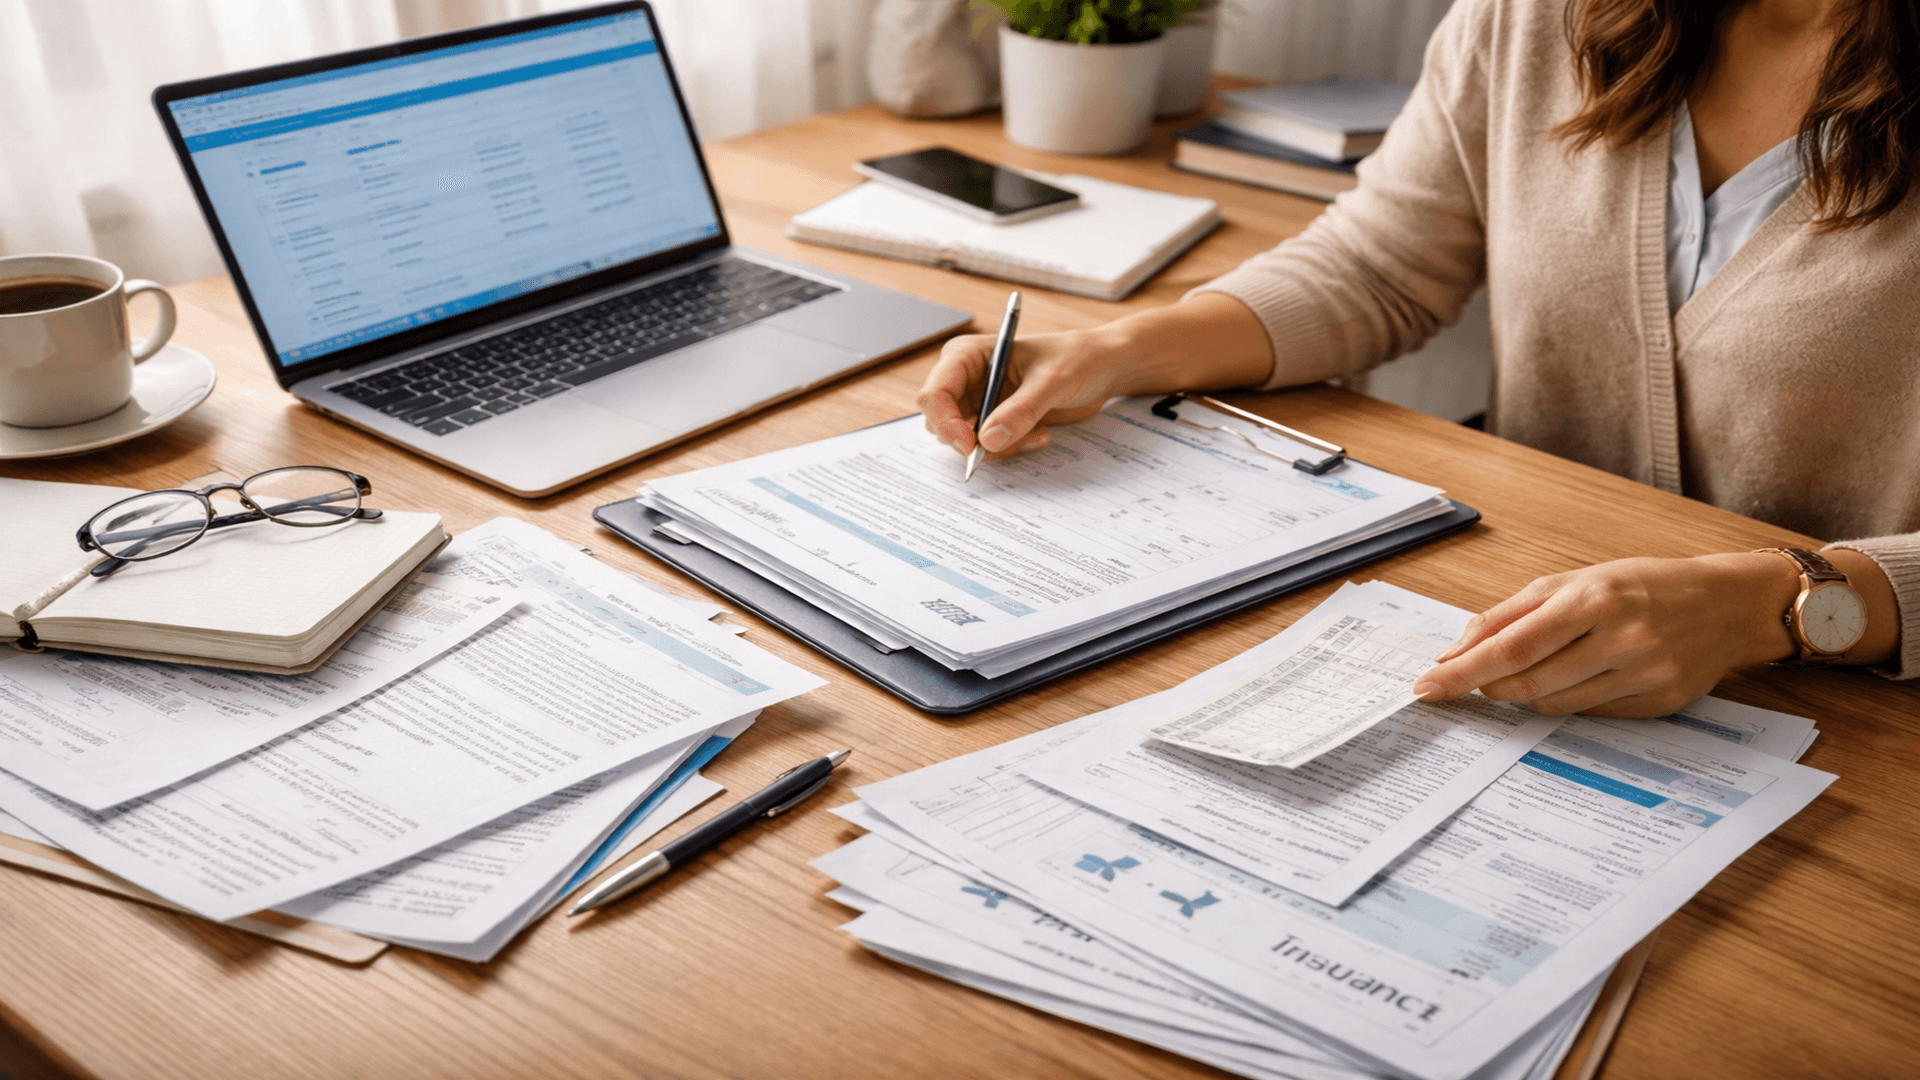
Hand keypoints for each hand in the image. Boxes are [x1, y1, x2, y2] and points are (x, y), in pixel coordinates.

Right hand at [915, 293, 1275, 458]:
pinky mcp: (994, 420)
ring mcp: (978, 401)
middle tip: (1016, 441)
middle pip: (942, 422)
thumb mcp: (1053, 382)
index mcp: (968, 354)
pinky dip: (1011, 448)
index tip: (971, 447)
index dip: (946, 423)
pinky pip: (987, 448)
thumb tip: (987, 441)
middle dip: (975, 440)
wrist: (1104, 368)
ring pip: (964, 440)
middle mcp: (965, 378)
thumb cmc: (1080, 359)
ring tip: (1037, 432)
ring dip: (1000, 446)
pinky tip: (1040, 434)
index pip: (935, 393)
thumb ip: (1021, 410)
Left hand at [1411, 553, 1805, 716]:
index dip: (1463, 671)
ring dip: (1526, 694)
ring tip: (1536, 669)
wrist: (1726, 604)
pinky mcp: (1659, 704)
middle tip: (1474, 681)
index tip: (1427, 688)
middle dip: (1488, 687)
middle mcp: (1620, 638)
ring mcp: (1643, 675)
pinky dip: (1568, 701)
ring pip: (1553, 705)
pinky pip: (1589, 715)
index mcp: (1593, 599)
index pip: (1510, 646)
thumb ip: (1509, 614)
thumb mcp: (1573, 582)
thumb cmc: (1641, 586)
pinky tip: (1583, 677)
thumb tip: (1454, 652)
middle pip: (1527, 683)